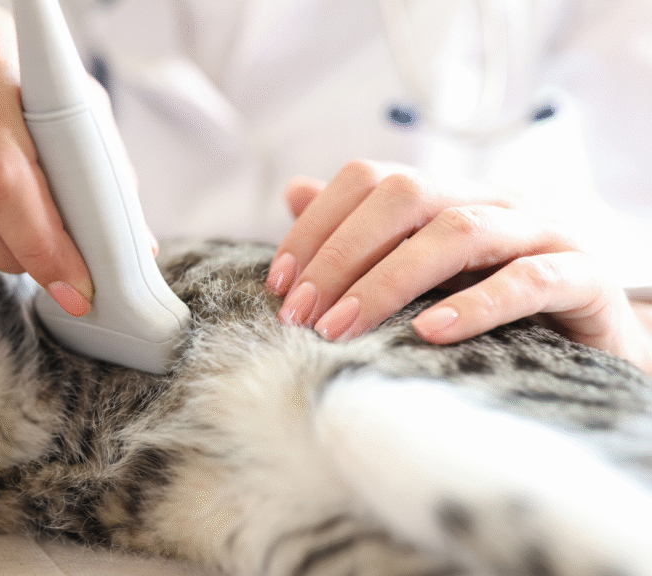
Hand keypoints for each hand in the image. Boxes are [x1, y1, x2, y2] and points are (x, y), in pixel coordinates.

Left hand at [267, 160, 651, 371]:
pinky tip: (428, 332)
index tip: (279, 283)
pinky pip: (528, 279)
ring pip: (460, 231)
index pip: (369, 179)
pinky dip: (475, 304)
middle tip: (301, 315)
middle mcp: (491, 201)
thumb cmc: (494, 306)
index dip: (316, 225)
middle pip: (407, 195)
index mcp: (447, 196)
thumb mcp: (420, 270)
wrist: (594, 345)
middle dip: (341, 255)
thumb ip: (360, 232)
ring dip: (390, 280)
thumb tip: (294, 191)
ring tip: (343, 328)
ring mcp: (541, 234)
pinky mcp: (583, 278)